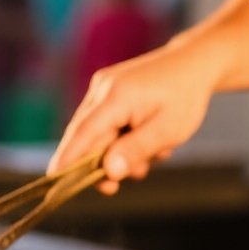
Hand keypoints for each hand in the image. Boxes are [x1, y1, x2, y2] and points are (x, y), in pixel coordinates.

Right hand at [48, 43, 216, 193]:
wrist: (194, 63)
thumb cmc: (185, 97)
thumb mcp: (168, 130)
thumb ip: (136, 150)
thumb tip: (108, 172)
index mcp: (116, 96)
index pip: (83, 133)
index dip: (67, 159)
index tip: (54, 181)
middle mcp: (102, 88)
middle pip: (86, 136)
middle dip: (101, 163)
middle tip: (116, 186)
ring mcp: (104, 87)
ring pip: (98, 132)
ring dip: (119, 150)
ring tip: (154, 152)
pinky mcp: (109, 89)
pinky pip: (106, 123)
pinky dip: (122, 137)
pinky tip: (148, 139)